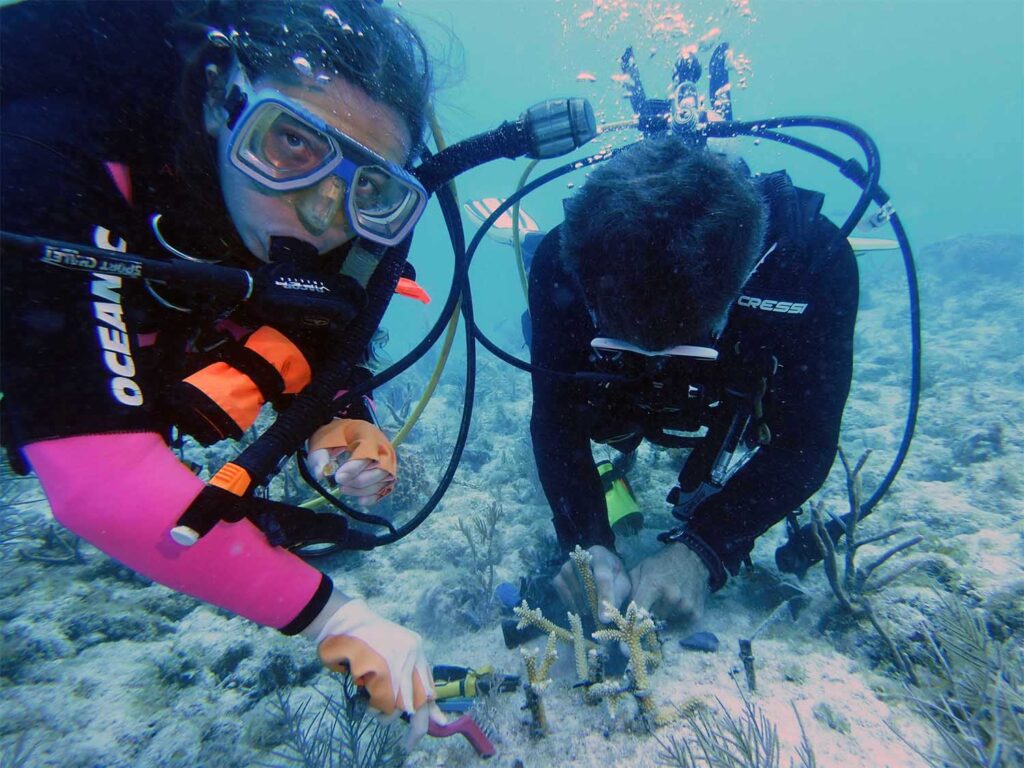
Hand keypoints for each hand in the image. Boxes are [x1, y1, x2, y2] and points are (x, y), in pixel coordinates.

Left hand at [306, 419, 396, 505]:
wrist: (348, 432)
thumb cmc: (336, 436)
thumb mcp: (323, 441)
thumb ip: (320, 457)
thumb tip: (321, 474)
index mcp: (368, 434)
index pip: (367, 453)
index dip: (354, 468)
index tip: (338, 478)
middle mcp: (383, 448)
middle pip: (381, 469)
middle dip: (360, 481)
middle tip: (341, 485)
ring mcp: (388, 461)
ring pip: (384, 480)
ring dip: (365, 490)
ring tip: (345, 489)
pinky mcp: (388, 472)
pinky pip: (386, 487)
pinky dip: (375, 496)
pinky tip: (360, 500)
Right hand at [316, 599, 444, 750]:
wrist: (345, 621)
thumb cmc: (365, 638)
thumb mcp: (394, 650)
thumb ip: (407, 671)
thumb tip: (419, 705)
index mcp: (416, 649)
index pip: (429, 683)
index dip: (433, 708)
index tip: (440, 723)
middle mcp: (411, 655)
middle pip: (420, 700)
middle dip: (416, 726)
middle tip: (410, 743)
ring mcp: (396, 662)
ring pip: (398, 704)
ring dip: (384, 713)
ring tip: (373, 707)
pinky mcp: (380, 669)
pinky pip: (382, 701)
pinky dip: (374, 705)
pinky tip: (367, 698)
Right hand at [552, 545, 631, 622]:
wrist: (601, 571)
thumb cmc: (614, 579)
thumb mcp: (623, 586)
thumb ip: (617, 598)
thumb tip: (605, 618)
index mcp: (600, 555)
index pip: (602, 576)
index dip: (604, 597)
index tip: (605, 618)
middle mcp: (580, 557)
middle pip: (585, 583)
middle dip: (593, 604)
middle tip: (599, 618)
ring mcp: (566, 567)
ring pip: (573, 590)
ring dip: (583, 605)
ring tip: (592, 613)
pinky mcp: (558, 577)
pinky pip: (563, 595)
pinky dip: (571, 605)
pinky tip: (580, 609)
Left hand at [629, 543, 709, 622]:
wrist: (691, 558)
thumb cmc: (661, 564)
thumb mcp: (640, 570)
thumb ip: (630, 590)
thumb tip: (625, 611)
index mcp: (653, 585)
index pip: (639, 613)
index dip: (633, 620)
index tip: (629, 627)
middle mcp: (671, 597)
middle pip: (652, 619)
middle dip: (648, 614)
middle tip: (651, 604)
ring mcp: (685, 606)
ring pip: (666, 621)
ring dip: (663, 615)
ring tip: (666, 600)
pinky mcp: (696, 613)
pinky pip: (680, 623)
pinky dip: (677, 616)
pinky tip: (678, 603)